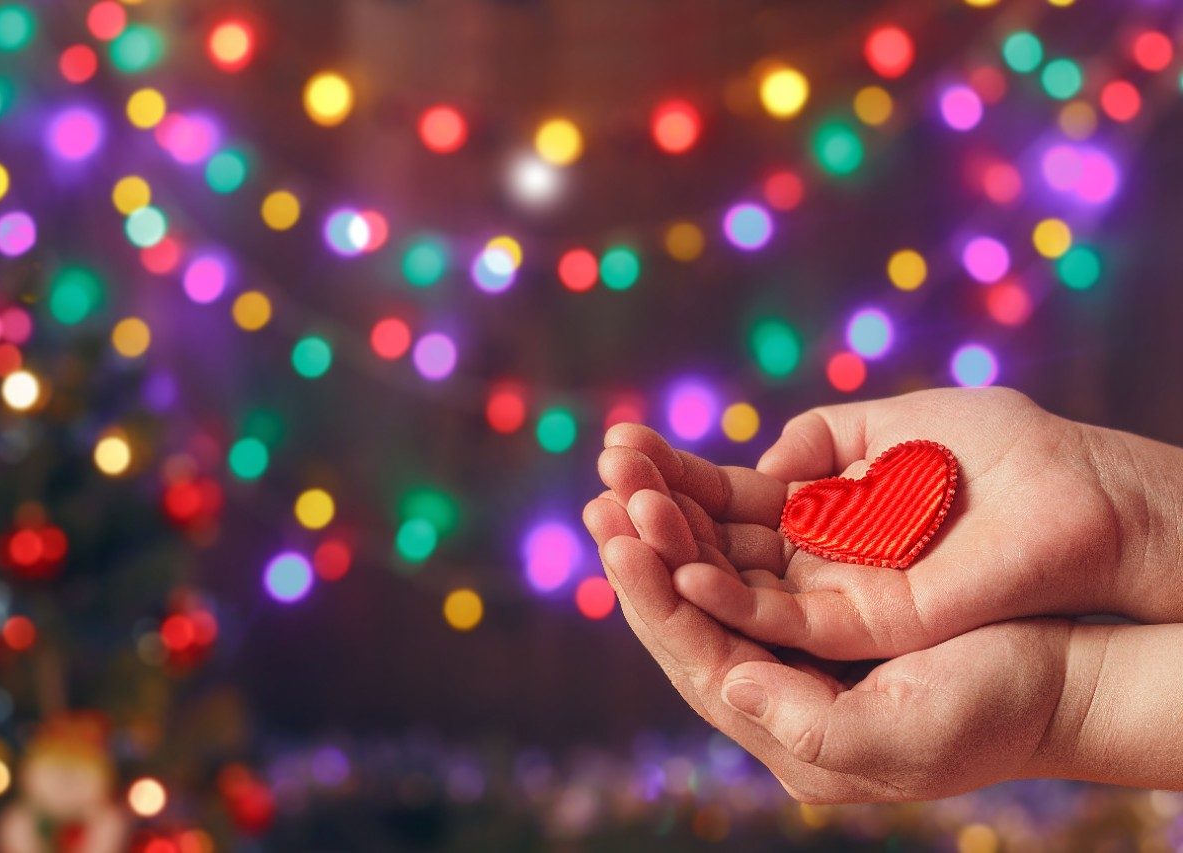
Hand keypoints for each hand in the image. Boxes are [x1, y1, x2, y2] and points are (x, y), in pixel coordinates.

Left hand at [582, 493, 1073, 801]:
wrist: (1062, 677)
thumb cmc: (996, 711)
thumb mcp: (909, 736)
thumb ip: (813, 724)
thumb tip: (728, 683)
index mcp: (783, 726)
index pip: (696, 656)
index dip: (653, 597)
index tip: (618, 537)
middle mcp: (774, 678)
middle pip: (686, 607)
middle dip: (643, 545)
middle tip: (603, 485)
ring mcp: (792, 630)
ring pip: (707, 567)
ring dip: (666, 514)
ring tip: (625, 462)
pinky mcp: (815, 586)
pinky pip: (745, 543)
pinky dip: (711, 505)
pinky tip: (678, 472)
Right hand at [601, 387, 1182, 658]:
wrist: (1082, 497)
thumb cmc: (1001, 452)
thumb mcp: (893, 425)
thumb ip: (823, 441)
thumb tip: (764, 464)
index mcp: (821, 515)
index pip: (725, 503)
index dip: (673, 478)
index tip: (619, 447)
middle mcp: (815, 563)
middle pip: (713, 547)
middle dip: (654, 513)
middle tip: (601, 477)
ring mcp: (834, 599)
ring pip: (731, 588)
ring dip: (671, 556)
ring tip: (617, 516)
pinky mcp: (863, 629)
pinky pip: (777, 622)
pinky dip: (724, 599)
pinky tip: (676, 568)